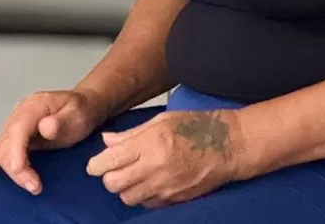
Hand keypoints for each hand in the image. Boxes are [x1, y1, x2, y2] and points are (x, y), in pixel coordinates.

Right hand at [0, 89, 106, 194]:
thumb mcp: (77, 114)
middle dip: (16, 168)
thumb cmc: (81, 111)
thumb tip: (45, 127)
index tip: (21, 170)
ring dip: (9, 171)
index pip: (17, 130)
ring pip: (0, 149)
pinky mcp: (14, 136)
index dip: (15, 152)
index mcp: (32, 107)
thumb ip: (62, 121)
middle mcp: (18, 115)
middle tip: (35, 187)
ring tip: (29, 186)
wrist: (83, 106)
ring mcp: (14, 125)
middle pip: (6, 143)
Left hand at [85, 110, 245, 208]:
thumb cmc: (196, 127)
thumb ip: (131, 134)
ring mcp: (165, 186)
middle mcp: (154, 168)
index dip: (96, 165)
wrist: (229, 146)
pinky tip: (149, 184)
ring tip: (133, 177)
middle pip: (114, 184)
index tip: (95, 164)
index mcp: (149, 144)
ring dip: (125, 189)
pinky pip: (147, 204)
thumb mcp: (161, 121)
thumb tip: (107, 141)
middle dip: (108, 178)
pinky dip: (143, 197)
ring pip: (128, 198)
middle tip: (113, 170)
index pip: (110, 161)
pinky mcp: (175, 199)